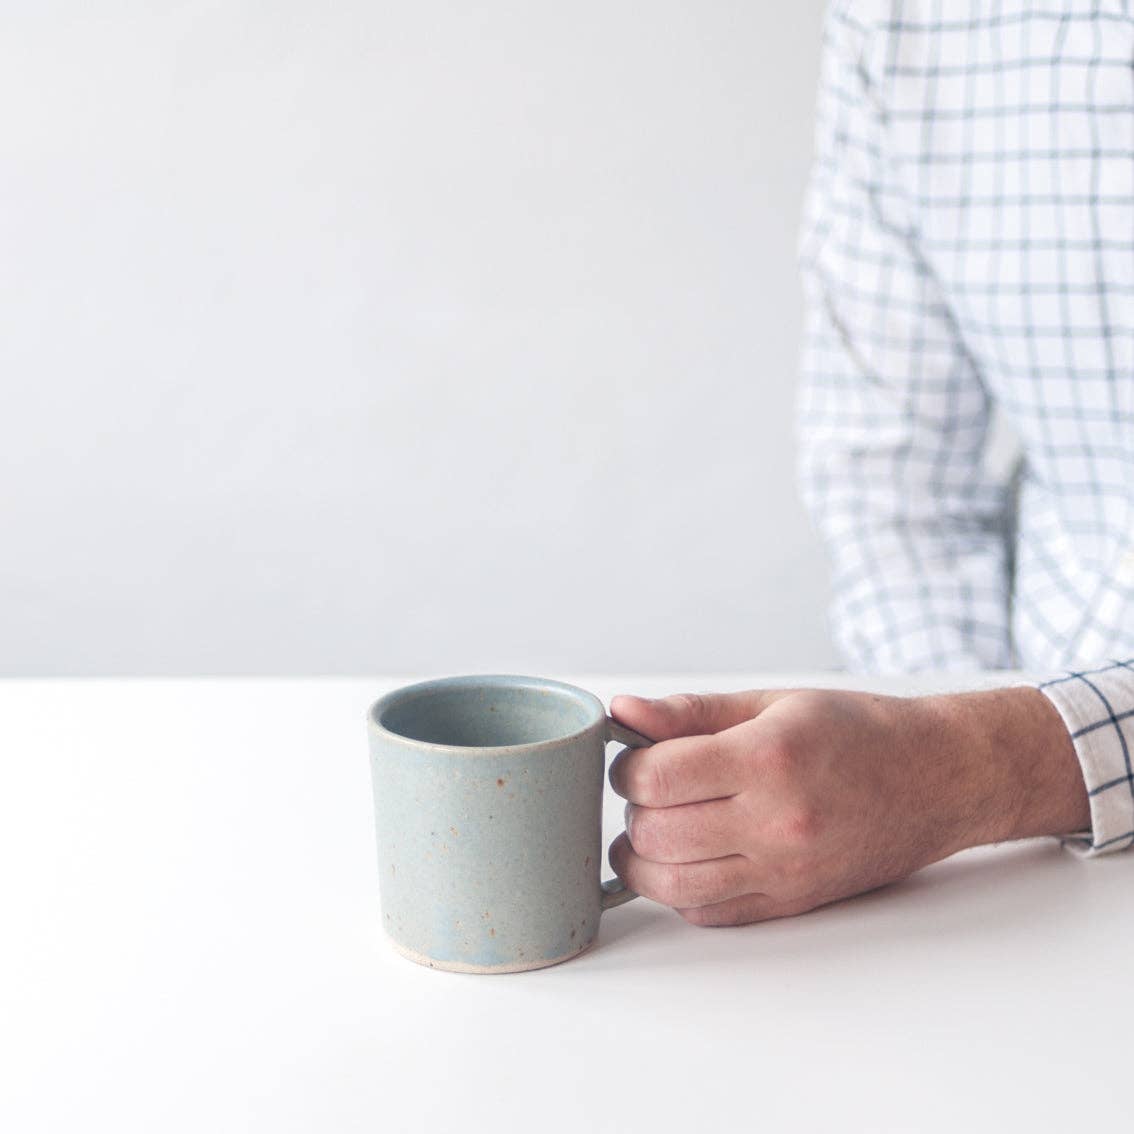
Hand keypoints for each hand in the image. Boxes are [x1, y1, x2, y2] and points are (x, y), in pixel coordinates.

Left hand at [607, 685, 1089, 925]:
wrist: (936, 778)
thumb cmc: (856, 732)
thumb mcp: (771, 702)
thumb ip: (689, 712)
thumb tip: (623, 713)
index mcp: (767, 759)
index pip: (656, 778)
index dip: (629, 767)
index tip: (638, 758)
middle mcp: (776, 821)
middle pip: (656, 834)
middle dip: (635, 811)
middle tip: (649, 791)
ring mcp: (785, 870)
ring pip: (672, 885)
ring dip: (644, 859)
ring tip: (654, 829)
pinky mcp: (792, 903)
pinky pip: (708, 913)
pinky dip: (681, 891)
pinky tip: (691, 858)